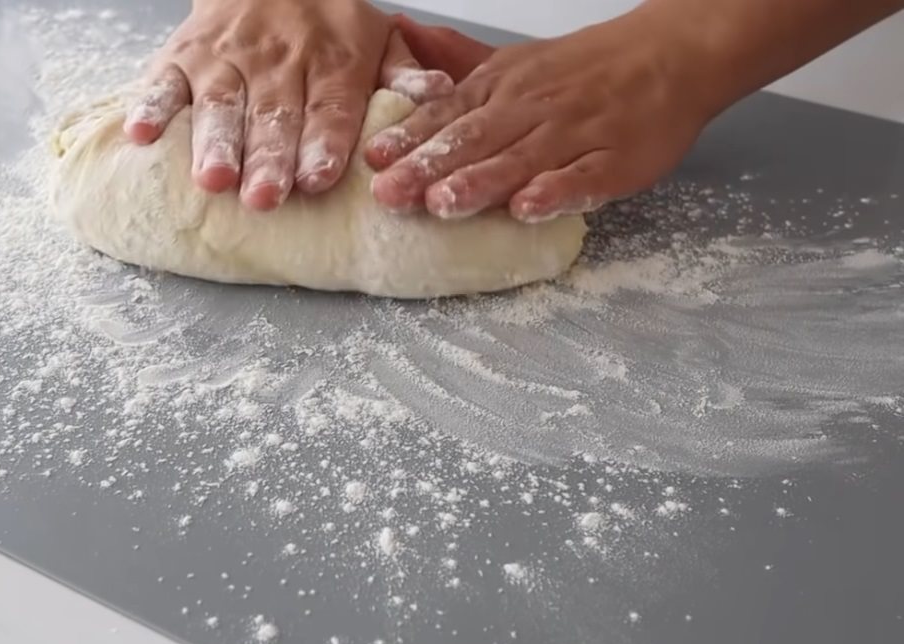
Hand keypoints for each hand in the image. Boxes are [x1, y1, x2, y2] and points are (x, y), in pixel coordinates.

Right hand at [123, 0, 453, 209]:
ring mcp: (227, 55)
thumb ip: (404, 75)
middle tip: (264, 198)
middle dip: (269, 157)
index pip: (329, 106)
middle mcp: (279, 57)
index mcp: (332, 58)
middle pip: (274, 113)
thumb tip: (439, 96)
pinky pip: (162, 79)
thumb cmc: (328, 18)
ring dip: (216, 142)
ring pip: (221, 102)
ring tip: (213, 179)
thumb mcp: (376, 37)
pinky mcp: (184, 53)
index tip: (317, 179)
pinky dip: (151, 106)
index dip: (322, 143)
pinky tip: (142, 136)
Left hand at [365, 10, 713, 221]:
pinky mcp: (615, 162)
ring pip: (521, 160)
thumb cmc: (584, 69)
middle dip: (428, 168)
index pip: (448, 116)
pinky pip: (583, 178)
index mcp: (503, 89)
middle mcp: (532, 110)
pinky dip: (556, 193)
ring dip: (481, 182)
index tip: (374, 159)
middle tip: (389, 194)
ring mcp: (575, 136)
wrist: (669, 55)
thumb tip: (404, 36)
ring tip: (442, 203)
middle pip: (475, 141)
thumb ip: (458, 64)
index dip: (410, 139)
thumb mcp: (514, 61)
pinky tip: (527, 208)